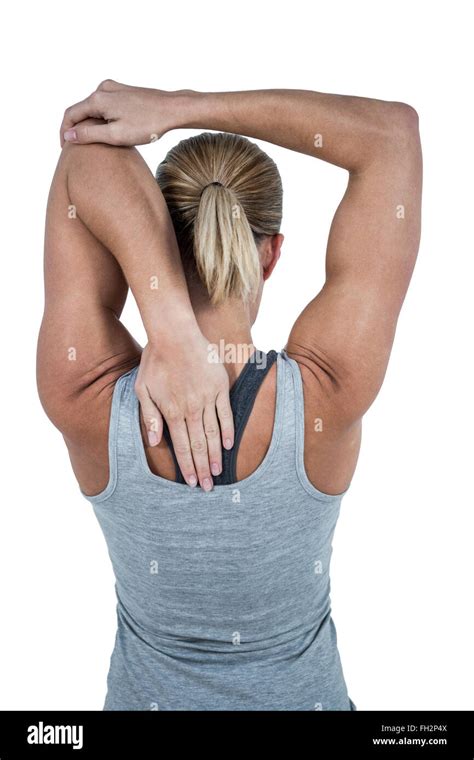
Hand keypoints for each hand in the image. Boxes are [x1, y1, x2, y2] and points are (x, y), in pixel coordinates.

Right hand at [60, 79, 193, 146]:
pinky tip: (108, 131)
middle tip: (77, 148)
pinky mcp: (124, 91)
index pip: (70, 114)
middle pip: (81, 109)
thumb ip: (89, 135)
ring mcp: (114, 88)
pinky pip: (105, 105)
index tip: (65, 148)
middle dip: (77, 128)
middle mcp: (103, 89)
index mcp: (97, 99)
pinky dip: (101, 118)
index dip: (64, 132)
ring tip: (92, 142)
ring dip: (89, 123)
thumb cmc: (147, 124)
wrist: (173, 109)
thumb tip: (68, 135)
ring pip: (93, 107)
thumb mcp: (115, 135)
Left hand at [134, 335, 233, 490]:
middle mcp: (191, 408)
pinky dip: (228, 430)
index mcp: (171, 411)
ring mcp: (207, 398)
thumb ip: (149, 415)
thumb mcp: (143, 388)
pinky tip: (229, 445)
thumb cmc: (155, 360)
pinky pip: (226, 413)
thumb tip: (154, 441)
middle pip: (198, 445)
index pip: (181, 446)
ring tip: (218, 472)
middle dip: (203, 468)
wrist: (175, 334)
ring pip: (213, 433)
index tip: (192, 482)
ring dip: (215, 455)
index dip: (187, 466)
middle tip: (208, 487)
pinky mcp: (220, 387)